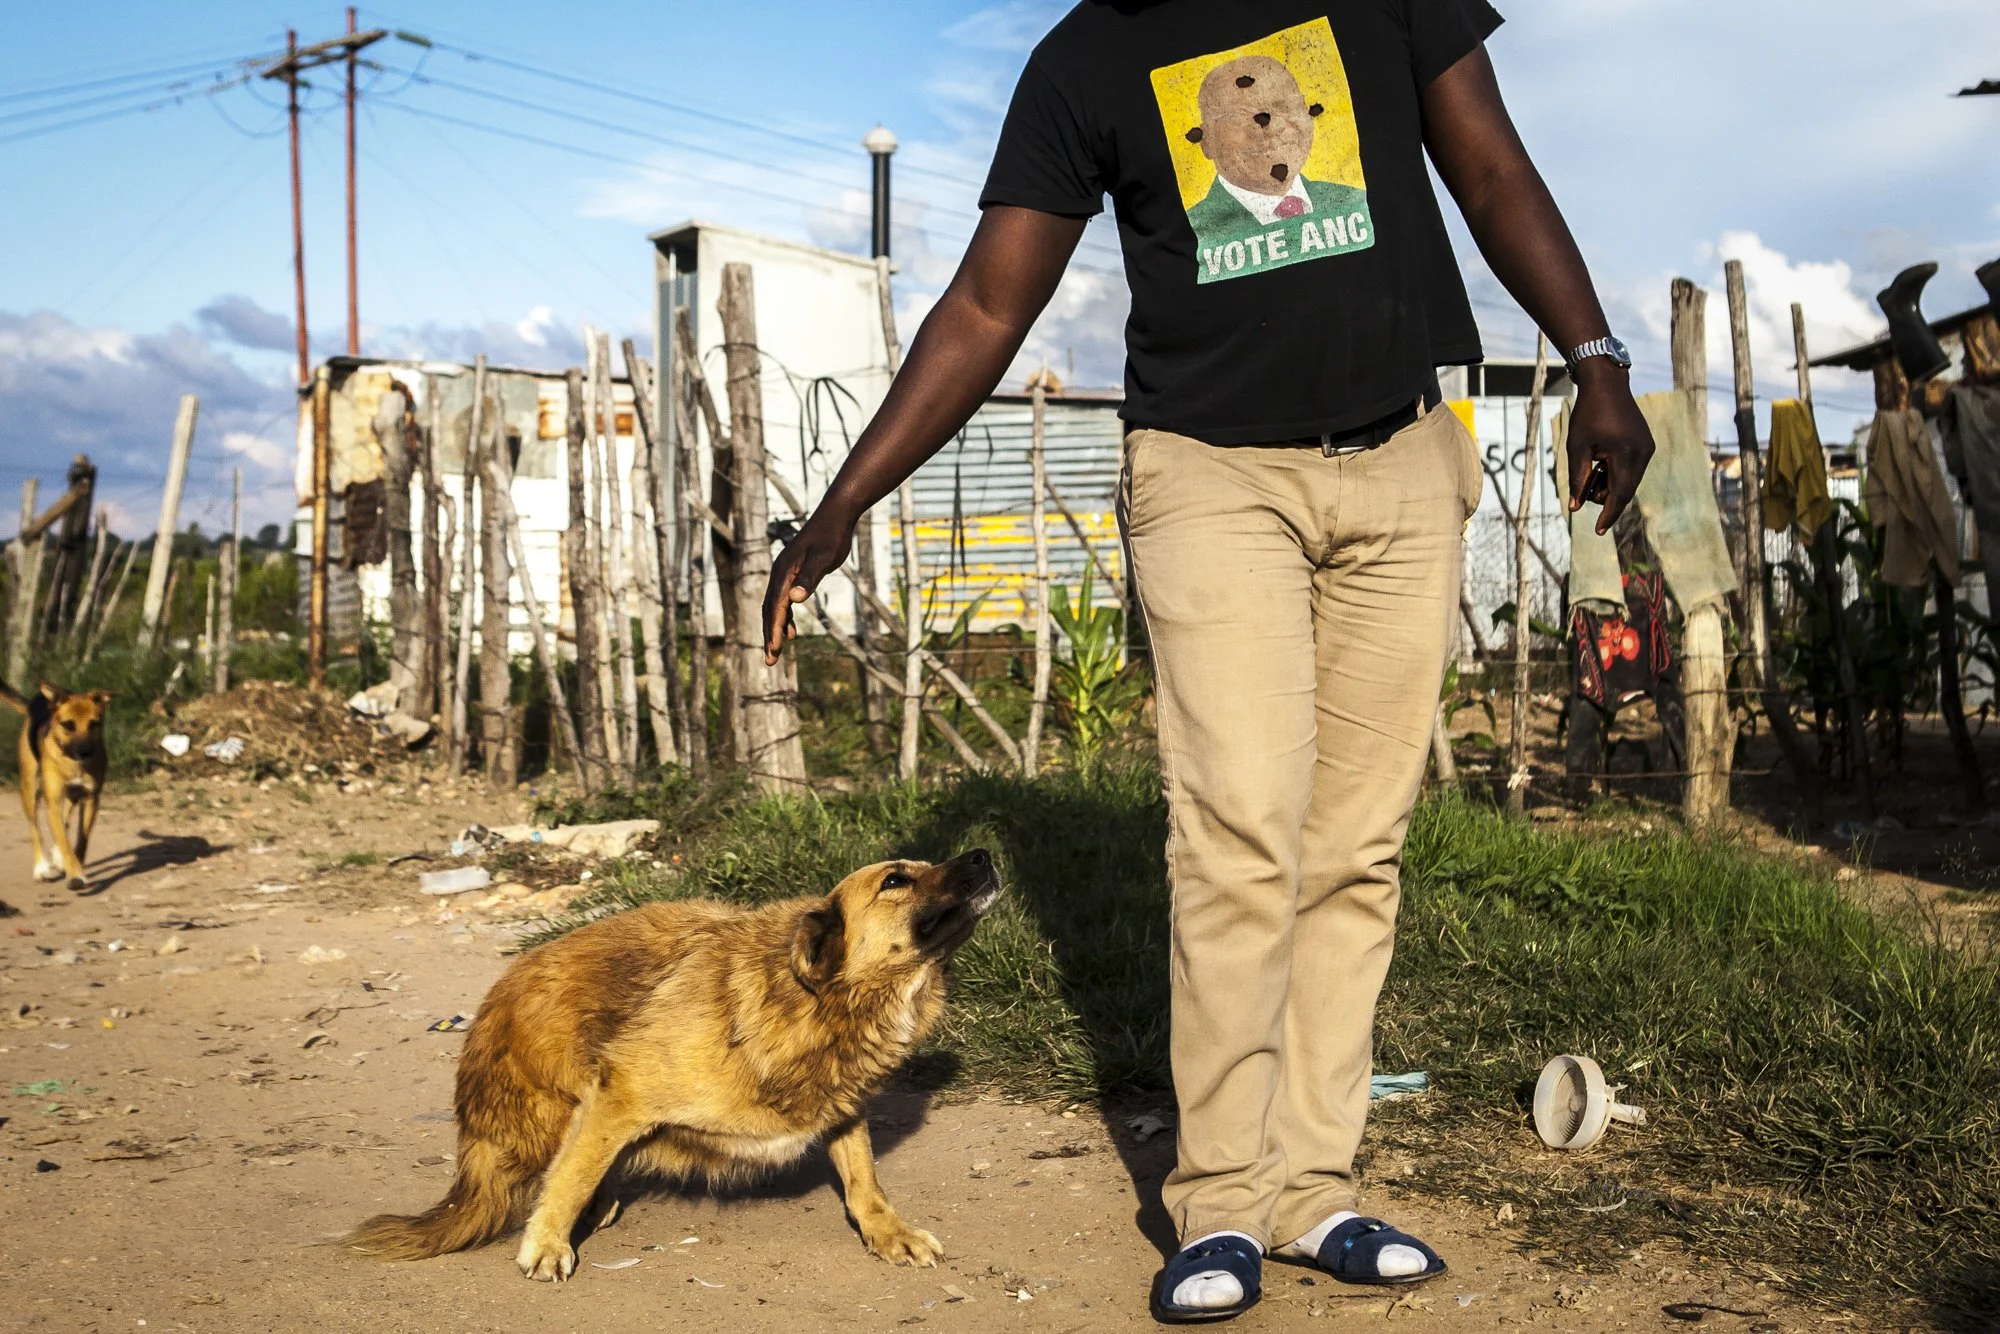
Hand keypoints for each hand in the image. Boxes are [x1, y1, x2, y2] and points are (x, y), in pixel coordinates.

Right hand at [763, 508, 855, 662]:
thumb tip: (794, 599)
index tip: (774, 651)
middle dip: (769, 635)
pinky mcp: (793, 572)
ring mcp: (785, 573)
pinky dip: (785, 617)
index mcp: (783, 572)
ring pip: (774, 606)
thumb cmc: (832, 536)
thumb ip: (809, 578)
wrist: (836, 514)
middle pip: (769, 610)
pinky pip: (783, 600)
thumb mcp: (824, 558)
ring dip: (776, 628)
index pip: (776, 608)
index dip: (774, 631)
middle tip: (770, 660)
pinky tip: (792, 630)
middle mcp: (779, 573)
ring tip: (778, 649)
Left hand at [1565, 364, 1653, 534]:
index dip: (1608, 515)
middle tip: (1583, 491)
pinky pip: (1632, 468)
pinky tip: (1601, 463)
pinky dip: (1616, 473)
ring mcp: (1647, 448)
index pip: (1619, 494)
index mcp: (1627, 454)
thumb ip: (1577, 478)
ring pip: (1629, 480)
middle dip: (1604, 497)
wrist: (1606, 384)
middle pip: (1625, 490)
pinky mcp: (1646, 444)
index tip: (1598, 531)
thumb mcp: (1577, 447)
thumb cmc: (1587, 413)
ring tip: (1590, 469)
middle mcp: (1643, 453)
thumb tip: (1575, 506)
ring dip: (1609, 484)